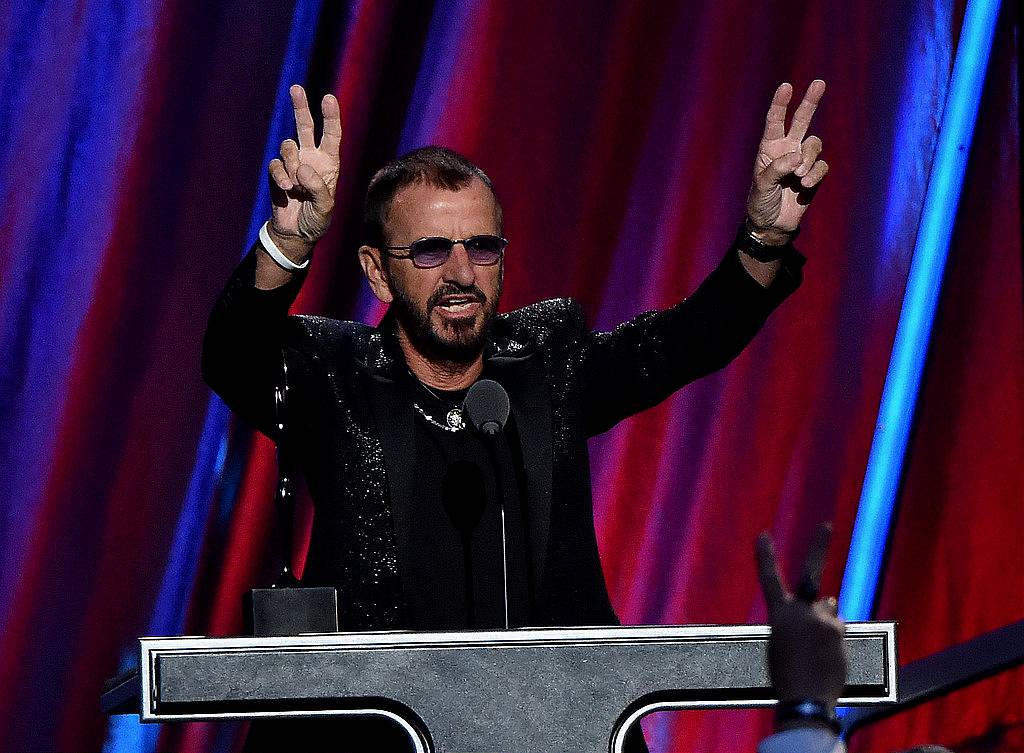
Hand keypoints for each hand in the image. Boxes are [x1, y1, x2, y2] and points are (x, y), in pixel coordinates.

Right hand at [267, 85, 340, 252]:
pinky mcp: (278, 172)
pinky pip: (276, 165)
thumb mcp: (324, 207)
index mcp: (329, 163)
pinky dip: (281, 176)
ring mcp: (293, 164)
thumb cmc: (317, 220)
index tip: (328, 98)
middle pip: (305, 126)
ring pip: (288, 147)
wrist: (296, 233)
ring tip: (296, 186)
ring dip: (291, 164)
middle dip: (300, 107)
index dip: (330, 116)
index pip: (331, 134)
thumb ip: (317, 188)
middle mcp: (311, 158)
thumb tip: (302, 169)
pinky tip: (287, 190)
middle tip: (296, 88)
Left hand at [746, 80, 827, 242]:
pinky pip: (821, 166)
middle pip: (801, 120)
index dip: (780, 103)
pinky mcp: (813, 174)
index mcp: (769, 148)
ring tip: (798, 178)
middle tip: (819, 82)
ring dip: (809, 159)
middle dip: (810, 102)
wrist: (772, 225)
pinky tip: (805, 186)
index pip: (774, 121)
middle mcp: (787, 149)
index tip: (786, 86)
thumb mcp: (762, 186)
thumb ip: (777, 170)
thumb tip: (797, 158)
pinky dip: (815, 175)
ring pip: (814, 145)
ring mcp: (802, 161)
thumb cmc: (761, 202)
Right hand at [756, 524, 846, 714]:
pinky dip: (834, 639)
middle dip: (819, 545)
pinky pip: (838, 628)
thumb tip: (832, 598)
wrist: (805, 697)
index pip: (769, 579)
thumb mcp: (786, 643)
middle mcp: (800, 611)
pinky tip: (827, 657)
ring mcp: (821, 619)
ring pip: (829, 610)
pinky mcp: (838, 630)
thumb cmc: (790, 675)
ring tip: (817, 649)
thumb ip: (805, 619)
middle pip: (810, 572)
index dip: (765, 556)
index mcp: (778, 615)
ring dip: (826, 620)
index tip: (763, 535)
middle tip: (827, 524)